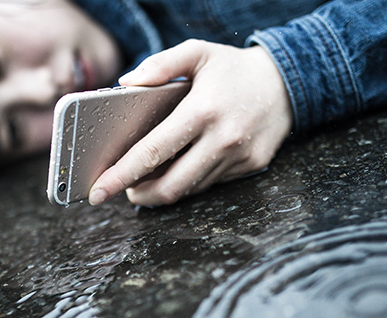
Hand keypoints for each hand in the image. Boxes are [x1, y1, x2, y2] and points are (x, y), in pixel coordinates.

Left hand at [88, 39, 292, 205]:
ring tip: (145, 182)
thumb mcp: (197, 53)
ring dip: (163, 191)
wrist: (287, 81)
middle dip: (140, 195)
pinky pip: (211, 183)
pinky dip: (189, 182)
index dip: (121, 175)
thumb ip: (160, 65)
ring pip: (190, 189)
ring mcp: (239, 157)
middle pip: (170, 185)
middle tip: (124, 191)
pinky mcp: (251, 167)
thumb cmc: (233, 68)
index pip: (152, 152)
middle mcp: (222, 139)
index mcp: (202, 111)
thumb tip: (125, 84)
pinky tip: (178, 171)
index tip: (98, 190)